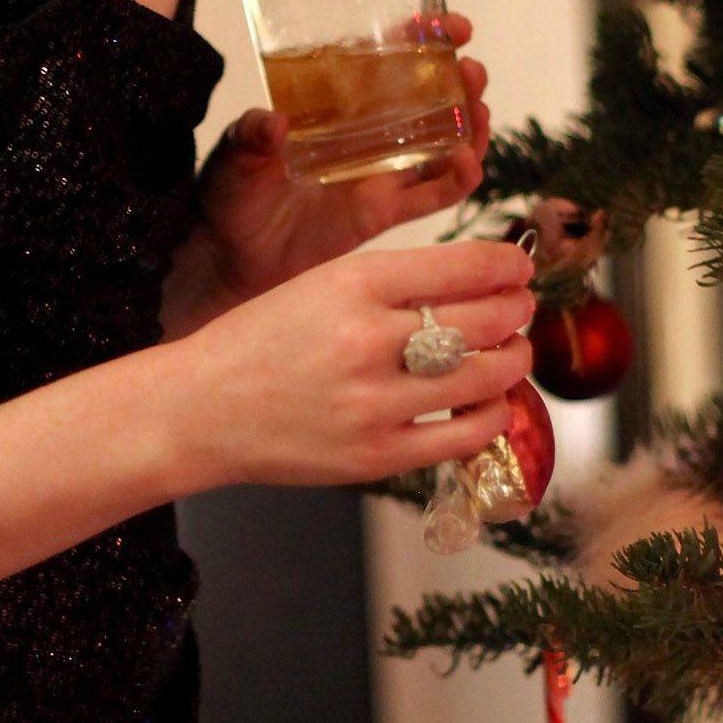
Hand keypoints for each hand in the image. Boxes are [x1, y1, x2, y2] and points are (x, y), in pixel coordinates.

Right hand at [161, 236, 535, 494]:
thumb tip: (476, 282)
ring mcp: (374, 402)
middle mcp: (367, 339)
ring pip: (485, 376)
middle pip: (483, 319)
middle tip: (521, 309)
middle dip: (516, 311)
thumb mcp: (318, 285)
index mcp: (352, 283)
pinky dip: (492, 415)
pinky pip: (463, 436)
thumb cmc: (257, 343)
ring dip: (514, 360)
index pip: (461, 267)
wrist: (200, 410)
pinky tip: (489, 403)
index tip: (518, 268)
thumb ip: (392, 284)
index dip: (506, 266)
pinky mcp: (376, 455)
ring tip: (513, 352)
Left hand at [186, 11, 492, 309]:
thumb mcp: (233, 153)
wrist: (227, 256)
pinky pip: (432, 196)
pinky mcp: (383, 213)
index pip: (388, 59)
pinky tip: (468, 163)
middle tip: (472, 71)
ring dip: (470, 125)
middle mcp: (365, 132)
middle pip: (429, 98)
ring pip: (443, 143)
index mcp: (335, 103)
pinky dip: (458, 180)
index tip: (451, 26)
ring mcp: (379, 173)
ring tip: (479, 113)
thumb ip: (251, 134)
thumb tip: (273, 121)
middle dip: (460, 80)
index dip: (426, 39)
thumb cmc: (228, 193)